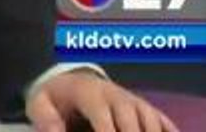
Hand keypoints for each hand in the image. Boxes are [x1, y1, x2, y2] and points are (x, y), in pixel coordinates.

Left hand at [26, 70, 178, 131]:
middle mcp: (118, 97)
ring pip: (152, 125)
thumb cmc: (57, 97)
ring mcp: (136, 103)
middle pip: (133, 125)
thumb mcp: (40, 103)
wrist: (73, 80)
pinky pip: (166, 123)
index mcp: (91, 95)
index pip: (104, 121)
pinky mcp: (148, 110)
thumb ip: (45, 119)